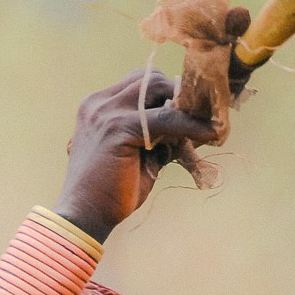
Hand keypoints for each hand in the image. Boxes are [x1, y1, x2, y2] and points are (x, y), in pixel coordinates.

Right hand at [52, 69, 218, 240]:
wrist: (84, 216)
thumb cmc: (110, 192)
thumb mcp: (137, 156)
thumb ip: (158, 137)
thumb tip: (192, 128)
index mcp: (97, 106)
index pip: (139, 82)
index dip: (167, 93)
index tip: (190, 110)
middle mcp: (98, 103)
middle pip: (149, 78)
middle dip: (177, 94)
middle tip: (202, 116)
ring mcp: (106, 113)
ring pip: (157, 88)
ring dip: (182, 105)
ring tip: (204, 124)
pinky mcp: (119, 128)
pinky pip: (166, 118)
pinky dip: (191, 125)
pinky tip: (211, 134)